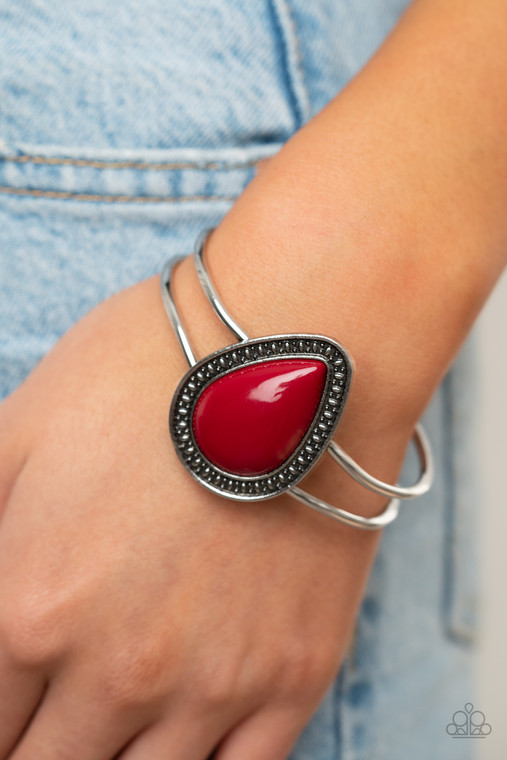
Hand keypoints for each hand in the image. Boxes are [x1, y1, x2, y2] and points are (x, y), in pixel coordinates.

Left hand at [0, 275, 381, 759]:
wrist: (295, 351)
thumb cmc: (155, 371)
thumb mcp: (20, 427)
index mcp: (32, 604)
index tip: (13, 693)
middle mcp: (118, 669)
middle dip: (35, 739)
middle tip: (51, 707)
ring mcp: (216, 683)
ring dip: (107, 755)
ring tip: (113, 715)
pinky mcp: (295, 675)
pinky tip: (180, 738)